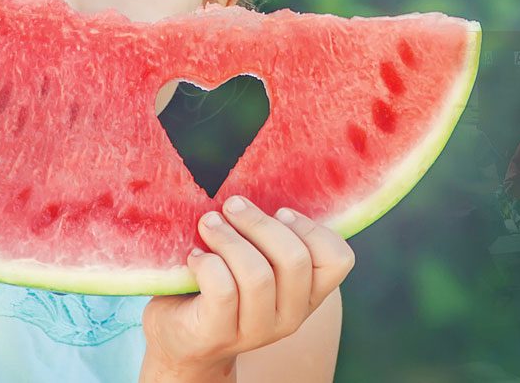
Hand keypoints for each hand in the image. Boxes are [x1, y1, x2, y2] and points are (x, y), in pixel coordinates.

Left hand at [142, 197, 353, 376]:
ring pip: (258, 275)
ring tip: (209, 224)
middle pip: (295, 260)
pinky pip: (223, 289)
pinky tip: (194, 257)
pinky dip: (206, 263)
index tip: (280, 211)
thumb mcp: (257, 260)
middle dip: (260, 223)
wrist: (180, 339)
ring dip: (229, 238)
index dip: (311, 228)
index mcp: (309, 294)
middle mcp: (291, 316)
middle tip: (232, 206)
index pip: (339, 260)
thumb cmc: (219, 285)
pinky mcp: (219, 335)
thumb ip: (271, 237)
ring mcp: (257, 330)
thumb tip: (262, 181)